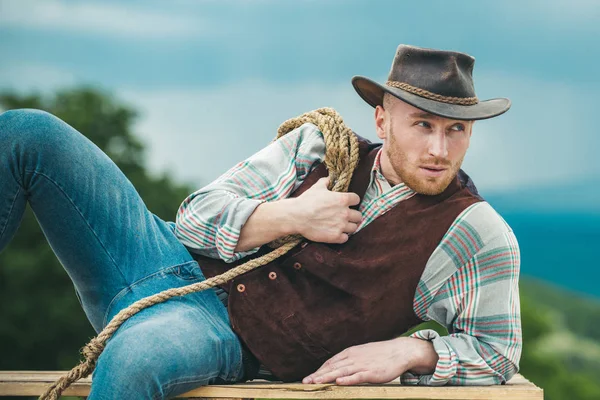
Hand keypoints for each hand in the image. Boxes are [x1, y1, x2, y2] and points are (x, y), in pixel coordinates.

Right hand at [292, 177, 361, 243]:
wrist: (297, 216)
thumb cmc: (307, 200)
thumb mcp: (317, 187)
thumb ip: (326, 181)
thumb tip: (329, 178)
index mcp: (343, 199)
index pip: (357, 199)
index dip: (353, 201)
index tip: (348, 203)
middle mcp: (345, 213)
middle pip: (359, 216)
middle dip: (353, 215)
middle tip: (346, 216)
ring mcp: (341, 226)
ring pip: (354, 227)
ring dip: (349, 226)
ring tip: (341, 225)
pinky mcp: (335, 236)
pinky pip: (346, 238)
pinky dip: (342, 236)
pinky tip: (336, 233)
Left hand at [302, 337, 437, 384]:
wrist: (399, 351)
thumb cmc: (380, 354)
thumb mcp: (361, 354)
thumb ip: (349, 360)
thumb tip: (337, 368)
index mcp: (350, 353)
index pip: (331, 362)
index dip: (319, 370)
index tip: (309, 377)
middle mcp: (353, 357)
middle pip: (332, 367)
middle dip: (318, 375)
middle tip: (305, 381)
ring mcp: (362, 364)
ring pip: (341, 371)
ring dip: (327, 377)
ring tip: (316, 382)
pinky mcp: (372, 372)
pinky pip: (357, 376)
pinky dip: (347, 379)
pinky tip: (339, 382)